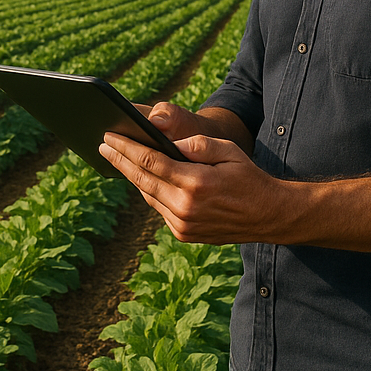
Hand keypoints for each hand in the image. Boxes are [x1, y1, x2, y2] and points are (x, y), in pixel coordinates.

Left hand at [100, 129, 284, 244]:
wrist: (268, 216)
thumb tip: (169, 143)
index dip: (126, 148)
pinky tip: (140, 178)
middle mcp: (185, 207)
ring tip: (116, 158)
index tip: (109, 136)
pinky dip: (148, 191)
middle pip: (142, 178)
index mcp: (196, 183)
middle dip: (119, 160)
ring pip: (148, 195)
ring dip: (131, 176)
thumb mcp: (229, 151)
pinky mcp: (184, 234)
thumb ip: (198, 144)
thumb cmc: (248, 177)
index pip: (150, 161)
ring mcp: (183, 224)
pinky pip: (158, 208)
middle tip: (102, 145)